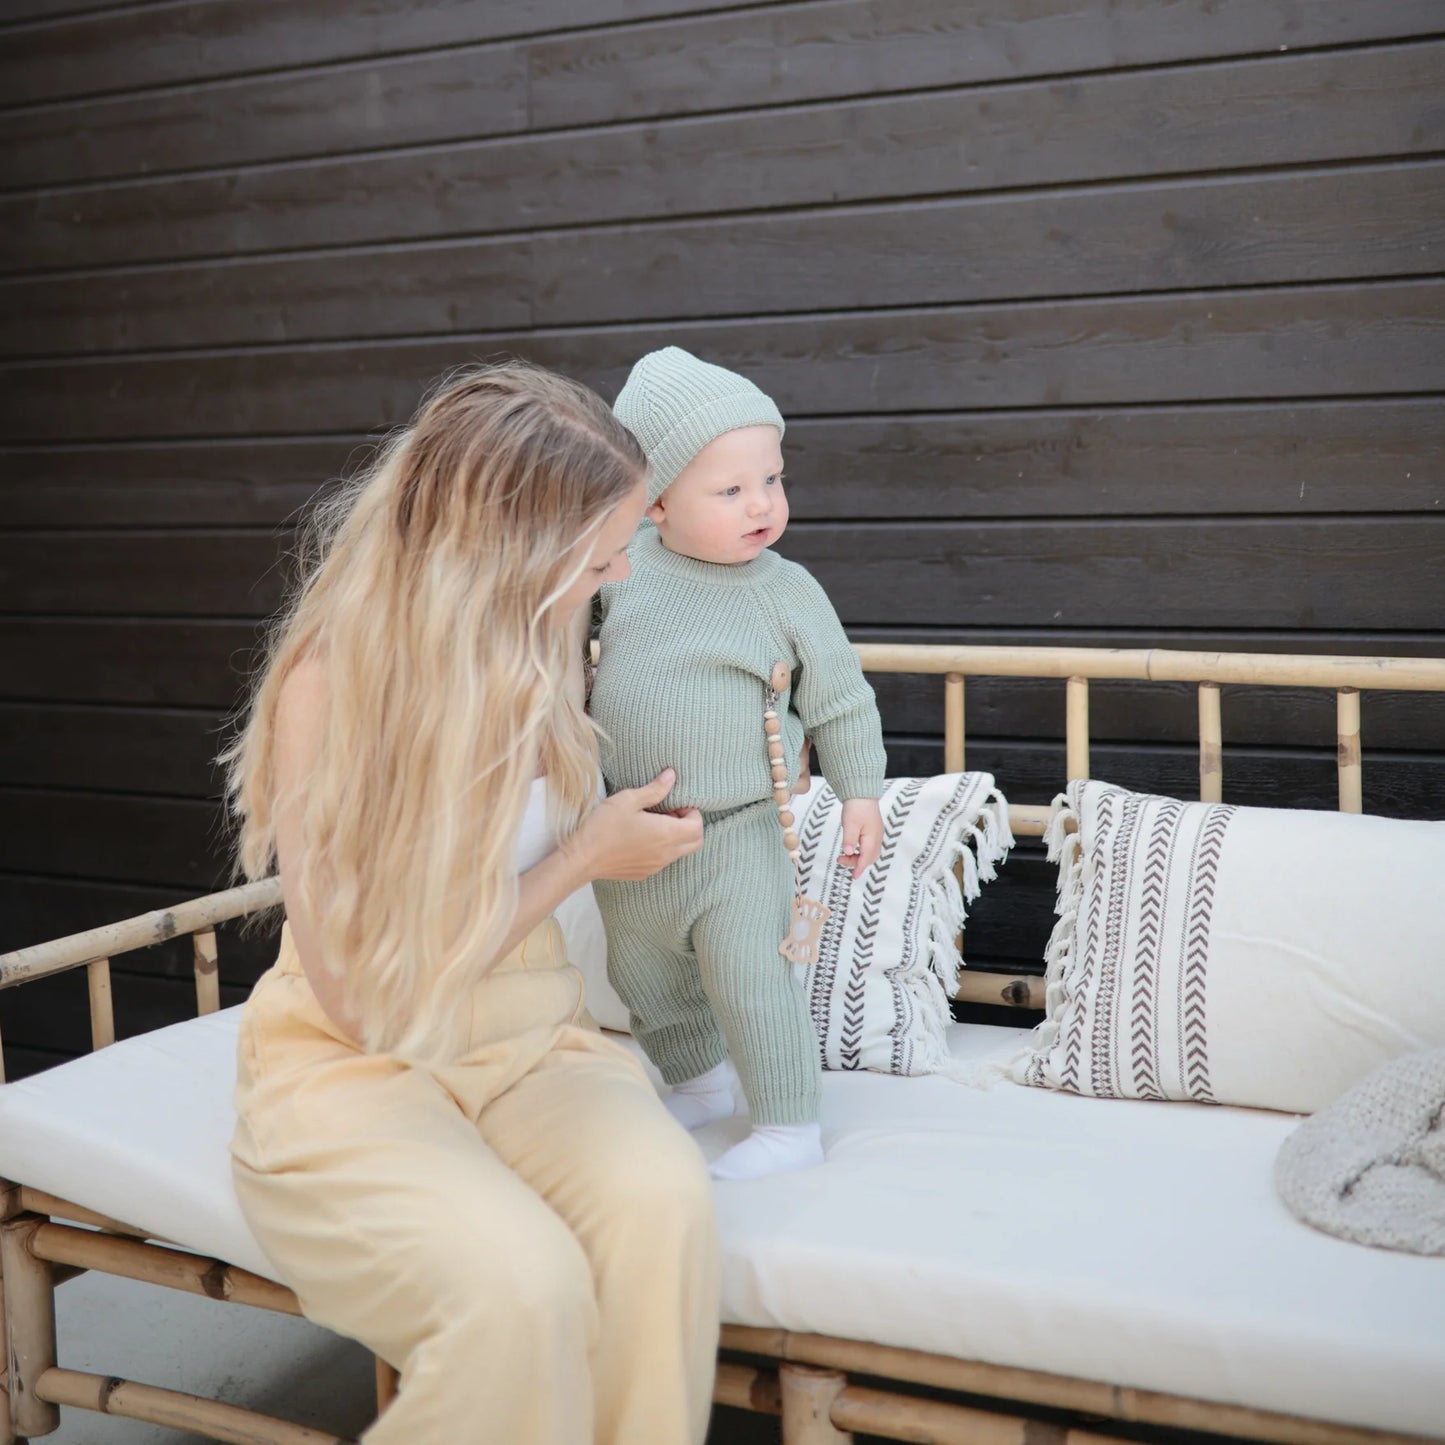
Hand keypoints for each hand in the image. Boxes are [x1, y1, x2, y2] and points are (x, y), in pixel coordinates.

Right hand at [571, 769, 703, 881]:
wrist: (582, 858)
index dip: (693, 813)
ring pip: (681, 852)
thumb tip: (672, 776)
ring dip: (677, 838)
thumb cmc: (604, 826)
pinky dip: (664, 848)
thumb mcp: (629, 800)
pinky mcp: (644, 873)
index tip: (676, 804)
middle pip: (696, 843)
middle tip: (671, 813)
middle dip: (690, 826)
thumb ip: (655, 789)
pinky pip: (664, 861)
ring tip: (655, 824)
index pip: (698, 827)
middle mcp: (666, 854)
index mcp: (666, 834)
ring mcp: (656, 866)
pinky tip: (643, 838)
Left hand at [837, 797, 882, 878]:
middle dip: (857, 863)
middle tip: (841, 860)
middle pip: (870, 857)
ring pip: (870, 853)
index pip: (866, 857)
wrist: (862, 792)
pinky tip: (852, 849)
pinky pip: (870, 847)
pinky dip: (861, 852)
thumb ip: (849, 839)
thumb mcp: (850, 823)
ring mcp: (876, 834)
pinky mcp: (873, 831)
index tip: (853, 876)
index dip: (859, 868)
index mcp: (872, 837)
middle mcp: (877, 837)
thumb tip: (847, 853)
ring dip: (859, 858)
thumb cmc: (856, 806)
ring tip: (844, 856)